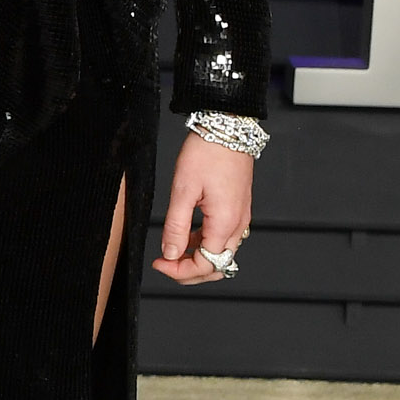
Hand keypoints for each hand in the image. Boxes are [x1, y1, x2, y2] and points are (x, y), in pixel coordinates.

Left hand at [153, 135, 252, 287]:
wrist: (226, 128)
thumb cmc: (206, 152)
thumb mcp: (183, 190)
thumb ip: (176, 226)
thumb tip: (171, 253)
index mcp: (225, 223)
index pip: (205, 265)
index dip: (179, 271)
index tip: (159, 263)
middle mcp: (238, 224)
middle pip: (217, 265)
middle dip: (189, 271)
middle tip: (165, 263)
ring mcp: (240, 217)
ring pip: (221, 253)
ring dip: (197, 257)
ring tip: (172, 248)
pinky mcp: (238, 209)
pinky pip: (223, 237)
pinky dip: (204, 243)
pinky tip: (187, 234)